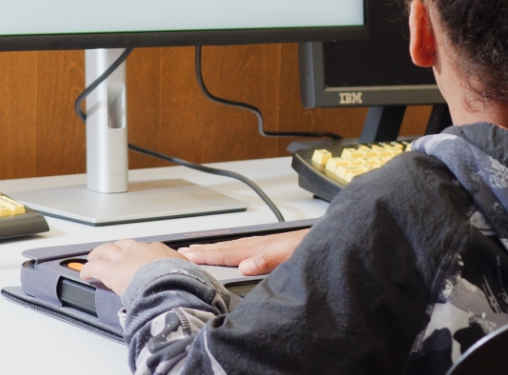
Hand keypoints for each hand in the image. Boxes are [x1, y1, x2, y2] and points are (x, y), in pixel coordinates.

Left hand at [79, 239, 187, 295]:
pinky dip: (88, 270)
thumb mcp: (192, 276)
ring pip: (106, 250)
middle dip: (116, 249)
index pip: (147, 250)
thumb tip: (204, 286)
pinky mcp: (111, 271)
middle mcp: (140, 251)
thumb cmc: (183, 282)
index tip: (140, 262)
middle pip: (123, 245)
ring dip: (99, 254)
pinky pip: (94, 267)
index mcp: (160, 252)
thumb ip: (191, 278)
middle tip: (111, 255)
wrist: (171, 284)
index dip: (140, 256)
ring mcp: (124, 259)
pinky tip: (84, 274)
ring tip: (93, 259)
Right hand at [178, 228, 309, 275]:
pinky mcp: (268, 247)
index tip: (187, 257)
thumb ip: (266, 261)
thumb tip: (245, 266)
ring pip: (230, 247)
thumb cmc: (308, 249)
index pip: (226, 254)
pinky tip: (226, 250)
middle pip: (223, 248)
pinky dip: (226, 248)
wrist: (325, 241)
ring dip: (212, 248)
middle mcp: (257, 245)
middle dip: (202, 250)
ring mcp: (261, 245)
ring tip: (196, 249)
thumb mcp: (288, 257)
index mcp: (258, 249)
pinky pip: (239, 246)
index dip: (206, 256)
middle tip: (182, 252)